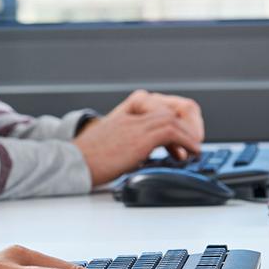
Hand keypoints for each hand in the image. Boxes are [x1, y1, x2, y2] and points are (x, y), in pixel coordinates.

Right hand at [72, 89, 203, 186]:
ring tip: (195, 149)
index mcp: (125, 111)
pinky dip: (187, 140)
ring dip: (189, 134)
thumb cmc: (89, 158)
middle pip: (171, 108)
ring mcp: (135, 123)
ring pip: (174, 118)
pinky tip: (192, 152)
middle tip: (193, 143)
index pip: (160, 105)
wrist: (73, 163)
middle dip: (187, 125)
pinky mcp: (139, 137)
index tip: (183, 136)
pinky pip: (172, 131)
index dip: (177, 119)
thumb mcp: (111, 142)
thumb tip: (149, 153)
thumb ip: (130, 141)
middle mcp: (131, 113)